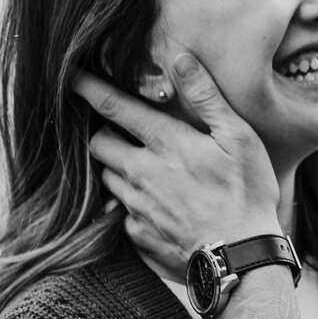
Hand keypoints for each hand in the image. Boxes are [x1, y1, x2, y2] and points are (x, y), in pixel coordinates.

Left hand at [78, 55, 280, 277]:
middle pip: (98, 144)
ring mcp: (136, 207)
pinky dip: (131, 203)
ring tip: (142, 168)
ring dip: (117, 167)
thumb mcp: (239, 138)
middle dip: (102, 132)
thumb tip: (181, 58)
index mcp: (165, 143)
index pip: (114, 108)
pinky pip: (121, 212)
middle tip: (122, 131)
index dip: (89, 88)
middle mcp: (141, 173)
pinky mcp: (137, 235)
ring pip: (107, 177)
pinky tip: (155, 205)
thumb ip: (206, 97)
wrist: (241, 260)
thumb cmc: (247, 194)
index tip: (70, 77)